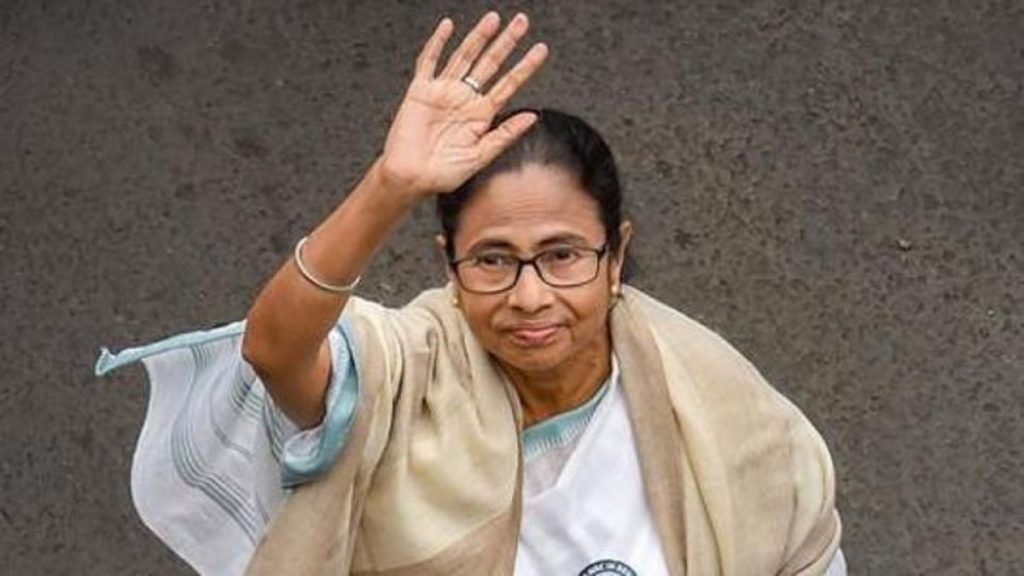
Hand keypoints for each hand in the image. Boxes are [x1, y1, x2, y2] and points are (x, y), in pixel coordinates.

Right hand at [377, 12, 548, 196]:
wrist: (411, 178)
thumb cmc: (443, 174)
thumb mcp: (481, 156)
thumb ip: (505, 135)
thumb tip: (532, 117)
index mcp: (481, 114)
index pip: (509, 84)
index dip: (525, 66)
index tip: (540, 50)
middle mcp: (465, 99)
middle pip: (490, 63)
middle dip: (506, 42)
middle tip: (522, 22)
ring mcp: (443, 92)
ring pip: (464, 57)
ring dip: (478, 37)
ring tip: (493, 19)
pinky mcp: (421, 91)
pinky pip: (429, 62)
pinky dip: (437, 43)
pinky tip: (448, 27)